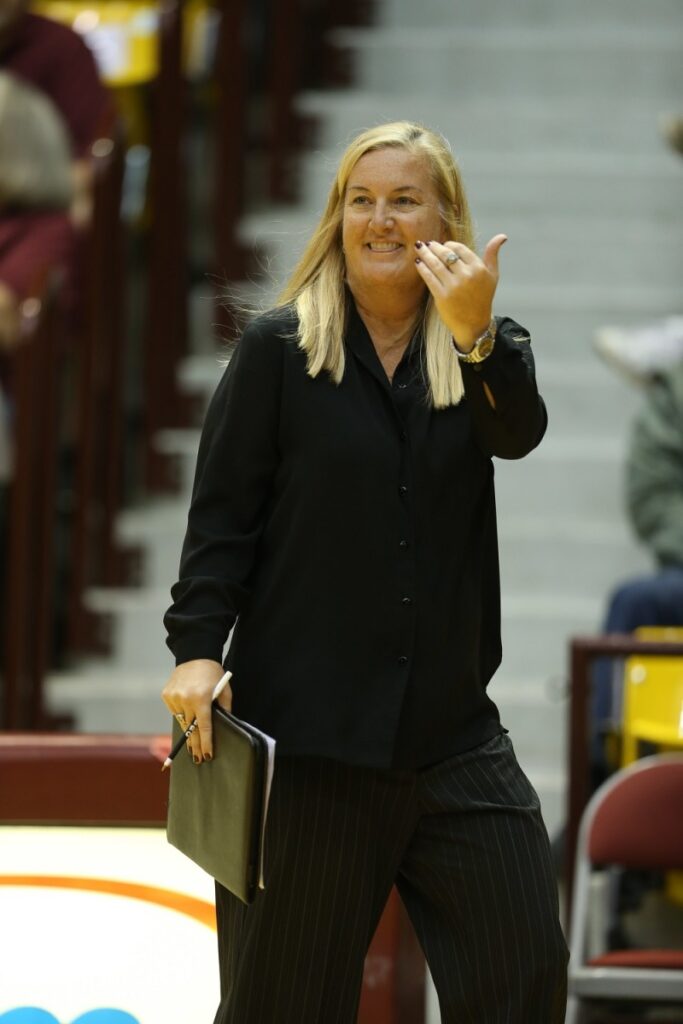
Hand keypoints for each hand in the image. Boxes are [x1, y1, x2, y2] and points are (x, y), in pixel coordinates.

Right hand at [161, 659, 231, 763]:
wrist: (195, 655)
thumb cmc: (213, 674)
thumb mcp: (224, 689)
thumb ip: (225, 708)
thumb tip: (225, 725)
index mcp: (201, 699)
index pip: (203, 727)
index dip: (206, 743)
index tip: (207, 755)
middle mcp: (185, 699)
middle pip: (190, 729)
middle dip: (195, 746)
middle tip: (198, 760)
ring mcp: (174, 698)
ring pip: (181, 721)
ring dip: (188, 731)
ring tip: (193, 744)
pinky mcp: (166, 695)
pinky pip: (175, 712)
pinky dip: (181, 715)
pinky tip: (186, 714)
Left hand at [414, 234, 506, 350]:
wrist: (474, 324)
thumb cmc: (483, 297)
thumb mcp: (492, 275)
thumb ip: (493, 254)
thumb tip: (502, 236)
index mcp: (479, 268)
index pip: (460, 248)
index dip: (449, 244)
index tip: (442, 245)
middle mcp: (466, 276)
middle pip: (446, 254)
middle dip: (434, 247)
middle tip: (427, 244)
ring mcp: (453, 286)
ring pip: (435, 264)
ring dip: (425, 254)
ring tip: (419, 248)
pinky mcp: (442, 296)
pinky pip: (429, 278)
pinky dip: (422, 268)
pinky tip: (418, 263)